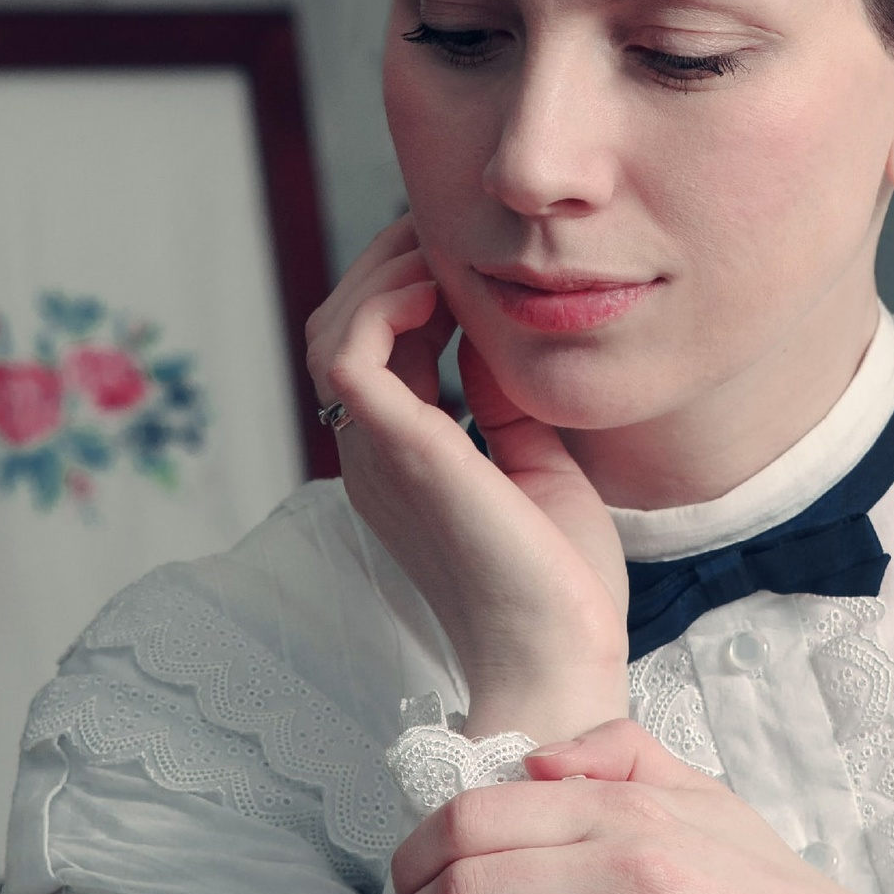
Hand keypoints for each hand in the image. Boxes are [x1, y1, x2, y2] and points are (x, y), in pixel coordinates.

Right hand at [305, 216, 628, 739]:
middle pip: (341, 328)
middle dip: (390, 266)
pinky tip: (441, 295)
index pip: (377, 351)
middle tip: (450, 236)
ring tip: (444, 257)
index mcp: (401, 463)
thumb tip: (491, 335)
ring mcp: (376, 455)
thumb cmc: (559, 583)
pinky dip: (386, 303)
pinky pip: (349, 353)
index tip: (470, 260)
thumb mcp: (537, 466)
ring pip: (332, 330)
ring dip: (385, 274)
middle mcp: (373, 457)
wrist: (561, 657)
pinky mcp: (399, 452)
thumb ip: (504, 403)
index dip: (413, 289)